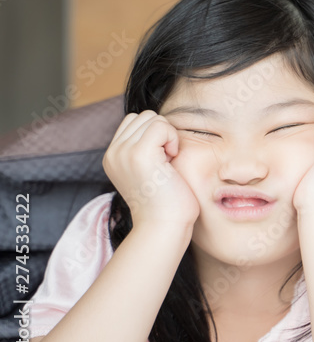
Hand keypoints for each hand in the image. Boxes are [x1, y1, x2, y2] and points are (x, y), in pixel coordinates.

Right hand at [102, 111, 200, 232]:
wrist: (164, 225)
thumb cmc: (166, 201)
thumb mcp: (148, 170)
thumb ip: (145, 148)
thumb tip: (159, 125)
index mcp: (113, 157)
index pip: (134, 121)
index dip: (155, 135)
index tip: (161, 160)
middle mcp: (113, 153)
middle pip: (143, 116)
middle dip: (162, 133)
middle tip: (166, 162)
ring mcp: (123, 152)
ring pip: (152, 118)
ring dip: (167, 136)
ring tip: (167, 162)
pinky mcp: (139, 153)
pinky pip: (161, 125)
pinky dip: (172, 139)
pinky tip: (171, 160)